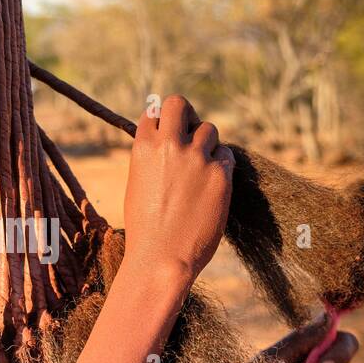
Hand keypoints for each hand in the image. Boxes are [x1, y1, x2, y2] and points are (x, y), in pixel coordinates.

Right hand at [122, 94, 234, 286]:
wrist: (161, 258)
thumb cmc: (145, 228)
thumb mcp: (138, 185)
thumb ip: (151, 159)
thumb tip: (166, 142)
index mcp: (143, 147)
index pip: (155, 113)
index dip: (163, 123)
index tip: (169, 136)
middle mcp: (170, 146)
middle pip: (179, 104)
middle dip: (185, 115)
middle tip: (190, 133)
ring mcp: (196, 158)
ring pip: (209, 129)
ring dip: (207, 144)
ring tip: (201, 168)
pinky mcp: (220, 174)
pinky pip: (225, 155)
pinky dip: (221, 164)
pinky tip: (213, 183)